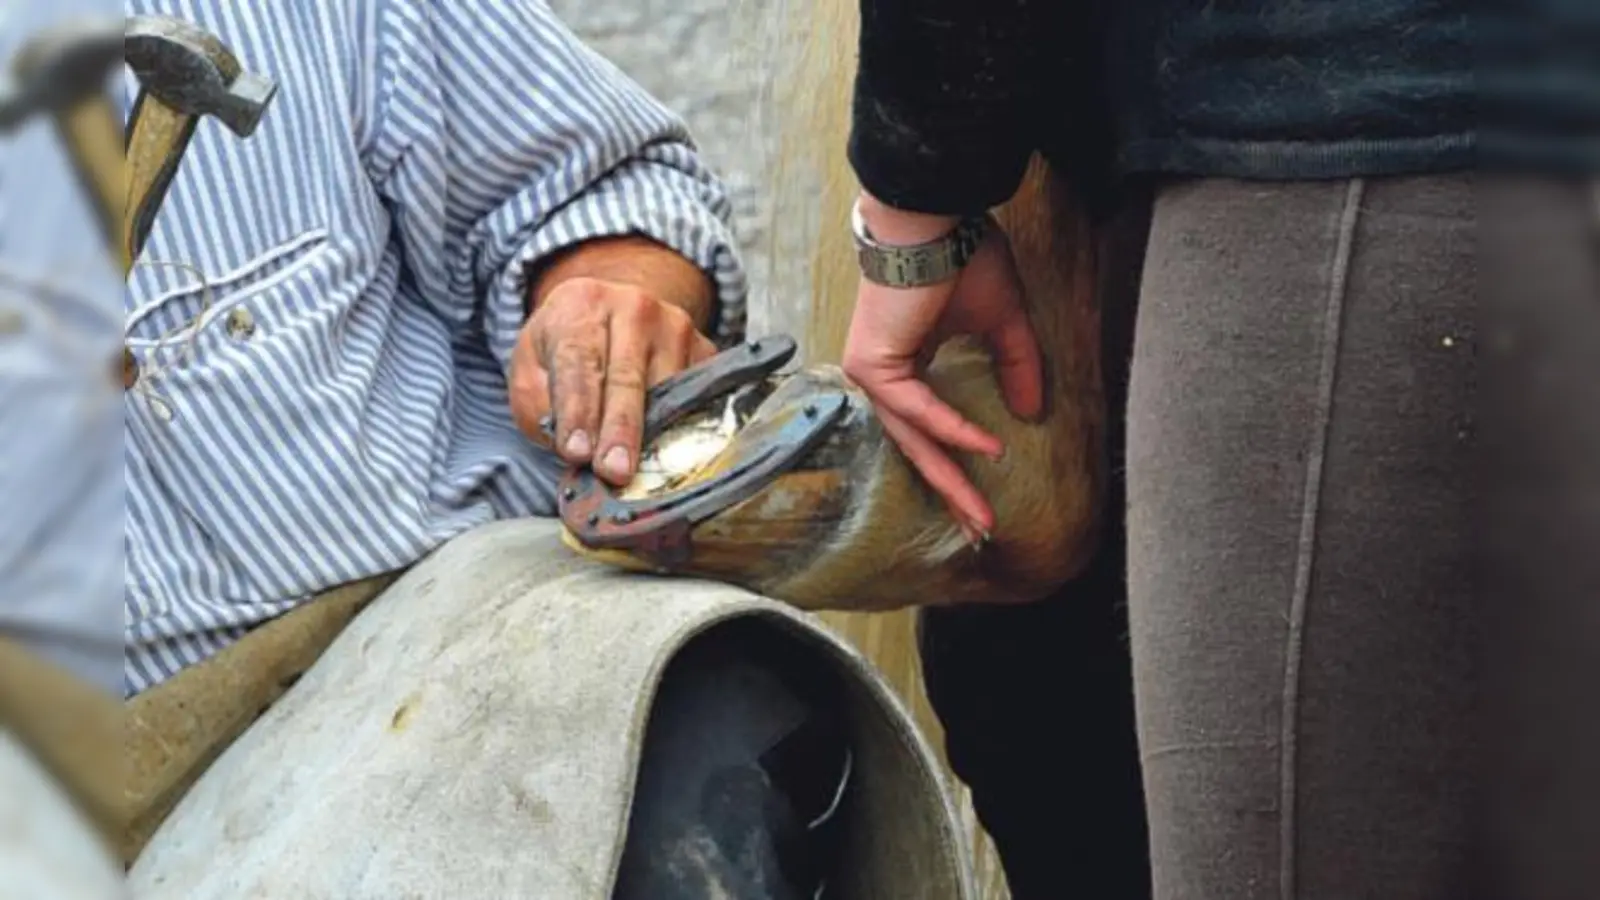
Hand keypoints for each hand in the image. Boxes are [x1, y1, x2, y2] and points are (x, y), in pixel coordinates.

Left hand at [509, 236, 716, 484]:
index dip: (577, 410)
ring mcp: (676, 327)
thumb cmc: (566, 348)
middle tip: (614, 472)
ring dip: (650, 436)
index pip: (579, 361)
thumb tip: (571, 447)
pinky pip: (697, 396)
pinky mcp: (704, 349)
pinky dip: (680, 429)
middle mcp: (634, 308)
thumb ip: (536, 403)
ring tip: (635, 473)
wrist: (612, 313)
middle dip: (620, 430)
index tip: (576, 452)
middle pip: (628, 377)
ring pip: (667, 390)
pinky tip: (663, 454)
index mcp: (582, 304)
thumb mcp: (531, 366)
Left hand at [840, 195, 1042, 536]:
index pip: (928, 429)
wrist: (932, 219)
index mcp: (906, 364)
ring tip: (980, 514)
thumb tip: (1032, 413)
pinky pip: (917, 410)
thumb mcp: (1002, 322)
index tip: (984, 502)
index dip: (959, 465)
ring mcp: (872, 372)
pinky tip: (985, 449)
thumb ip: (1017, 366)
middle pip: (918, 446)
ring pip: (913, 438)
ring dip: (950, 477)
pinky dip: (952, 428)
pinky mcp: (872, 366)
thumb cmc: (961, 256)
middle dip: (951, 491)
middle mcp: (883, 374)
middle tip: (979, 530)